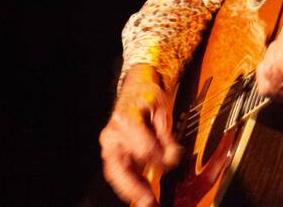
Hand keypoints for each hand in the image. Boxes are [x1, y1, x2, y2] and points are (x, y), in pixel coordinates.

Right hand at [99, 64, 183, 206]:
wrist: (136, 87)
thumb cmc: (149, 97)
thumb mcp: (163, 111)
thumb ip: (167, 137)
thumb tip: (172, 158)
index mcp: (126, 119)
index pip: (143, 148)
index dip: (160, 159)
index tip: (173, 162)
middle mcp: (112, 134)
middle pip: (119, 167)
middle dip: (133, 188)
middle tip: (148, 201)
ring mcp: (109, 145)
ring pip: (115, 174)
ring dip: (130, 192)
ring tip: (146, 203)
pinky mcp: (112, 153)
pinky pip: (118, 173)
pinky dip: (130, 186)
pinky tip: (142, 196)